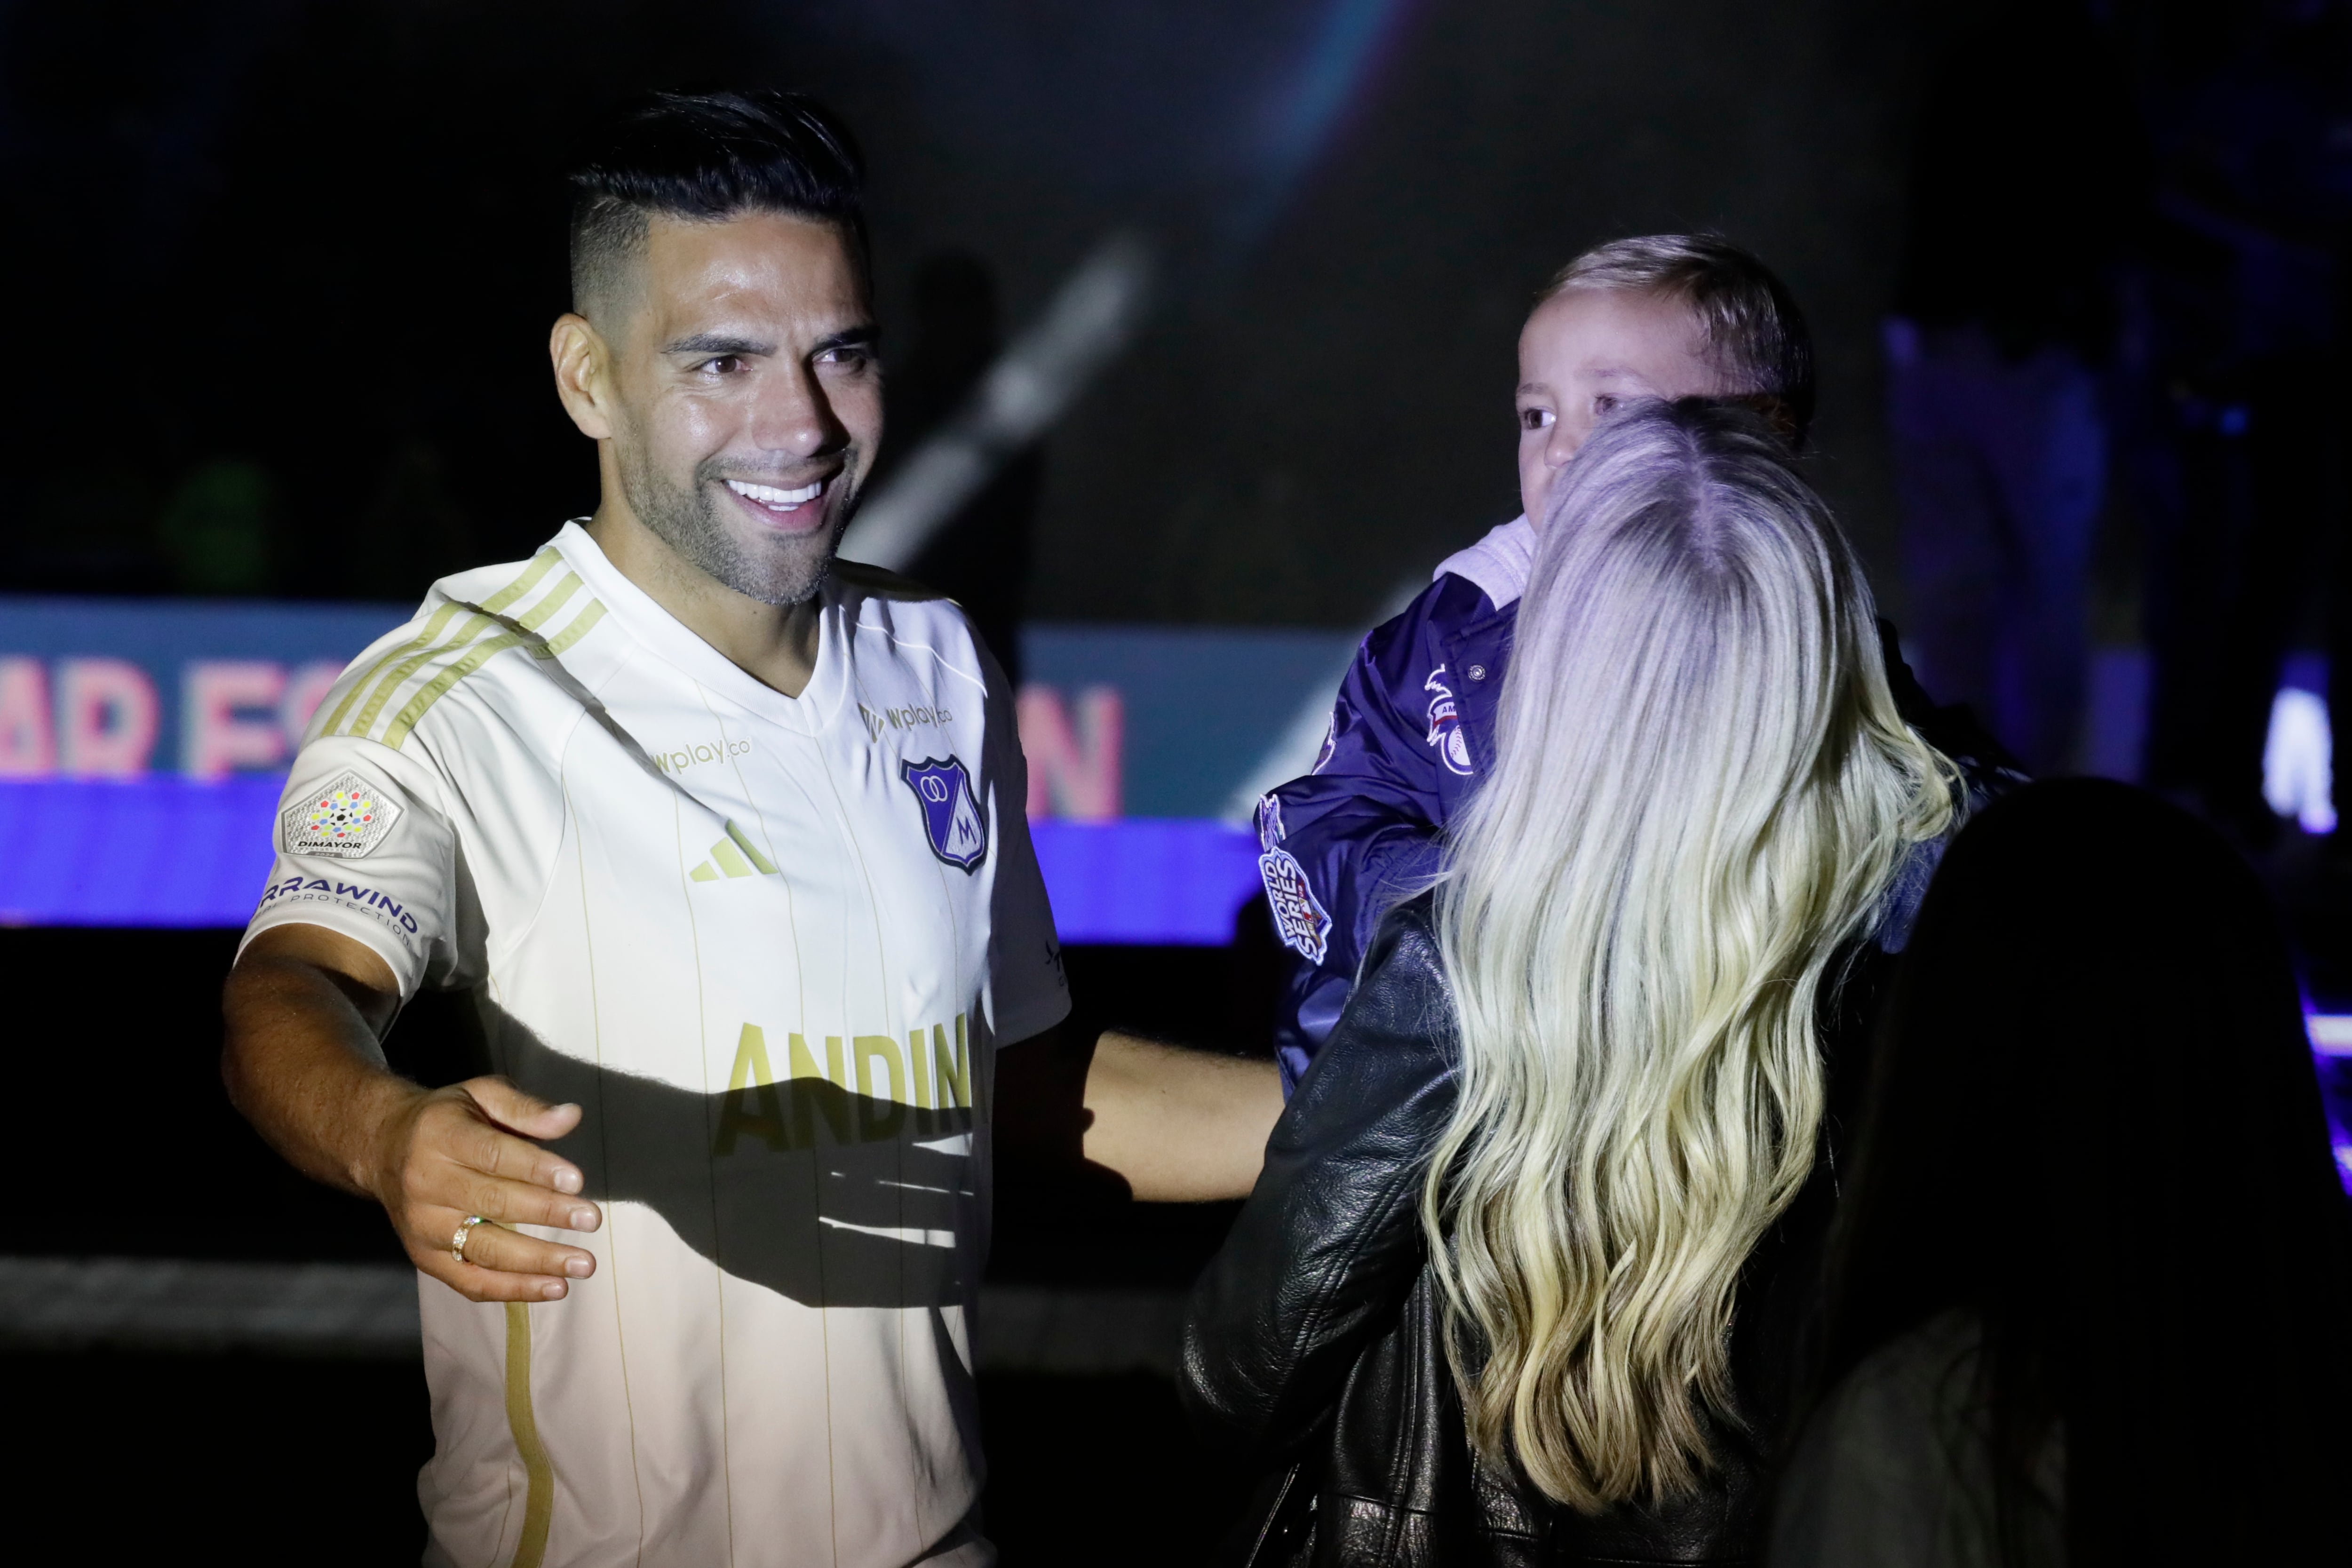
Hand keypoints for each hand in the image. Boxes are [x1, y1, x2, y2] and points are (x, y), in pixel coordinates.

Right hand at [367, 1076, 601, 1301]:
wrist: (382, 1148)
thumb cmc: (446, 1119)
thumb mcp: (479, 1094)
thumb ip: (524, 1108)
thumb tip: (570, 1117)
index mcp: (441, 1137)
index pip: (493, 1155)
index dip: (536, 1168)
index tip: (576, 1180)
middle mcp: (426, 1184)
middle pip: (492, 1203)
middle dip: (547, 1213)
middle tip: (591, 1218)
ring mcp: (423, 1227)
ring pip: (484, 1249)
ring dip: (537, 1261)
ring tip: (582, 1265)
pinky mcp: (425, 1257)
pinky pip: (470, 1282)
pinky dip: (513, 1290)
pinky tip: (553, 1287)